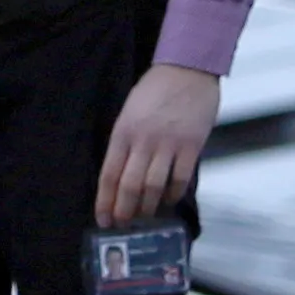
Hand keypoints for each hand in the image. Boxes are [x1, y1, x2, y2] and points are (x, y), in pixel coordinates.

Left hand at [99, 63, 218, 223]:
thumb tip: (121, 176)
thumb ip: (126, 141)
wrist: (187, 69)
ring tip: (144, 217)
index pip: (109, 174)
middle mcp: (143, 140)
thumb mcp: (130, 112)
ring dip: (147, 207)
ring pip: (154, 186)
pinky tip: (168, 200)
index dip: (104, 201)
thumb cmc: (156, 90)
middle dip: (124, 210)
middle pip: (129, 185)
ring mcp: (168, 144)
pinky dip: (173, 194)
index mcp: (123, 131)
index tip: (103, 219)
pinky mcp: (191, 145)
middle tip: (122, 225)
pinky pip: (180, 179)